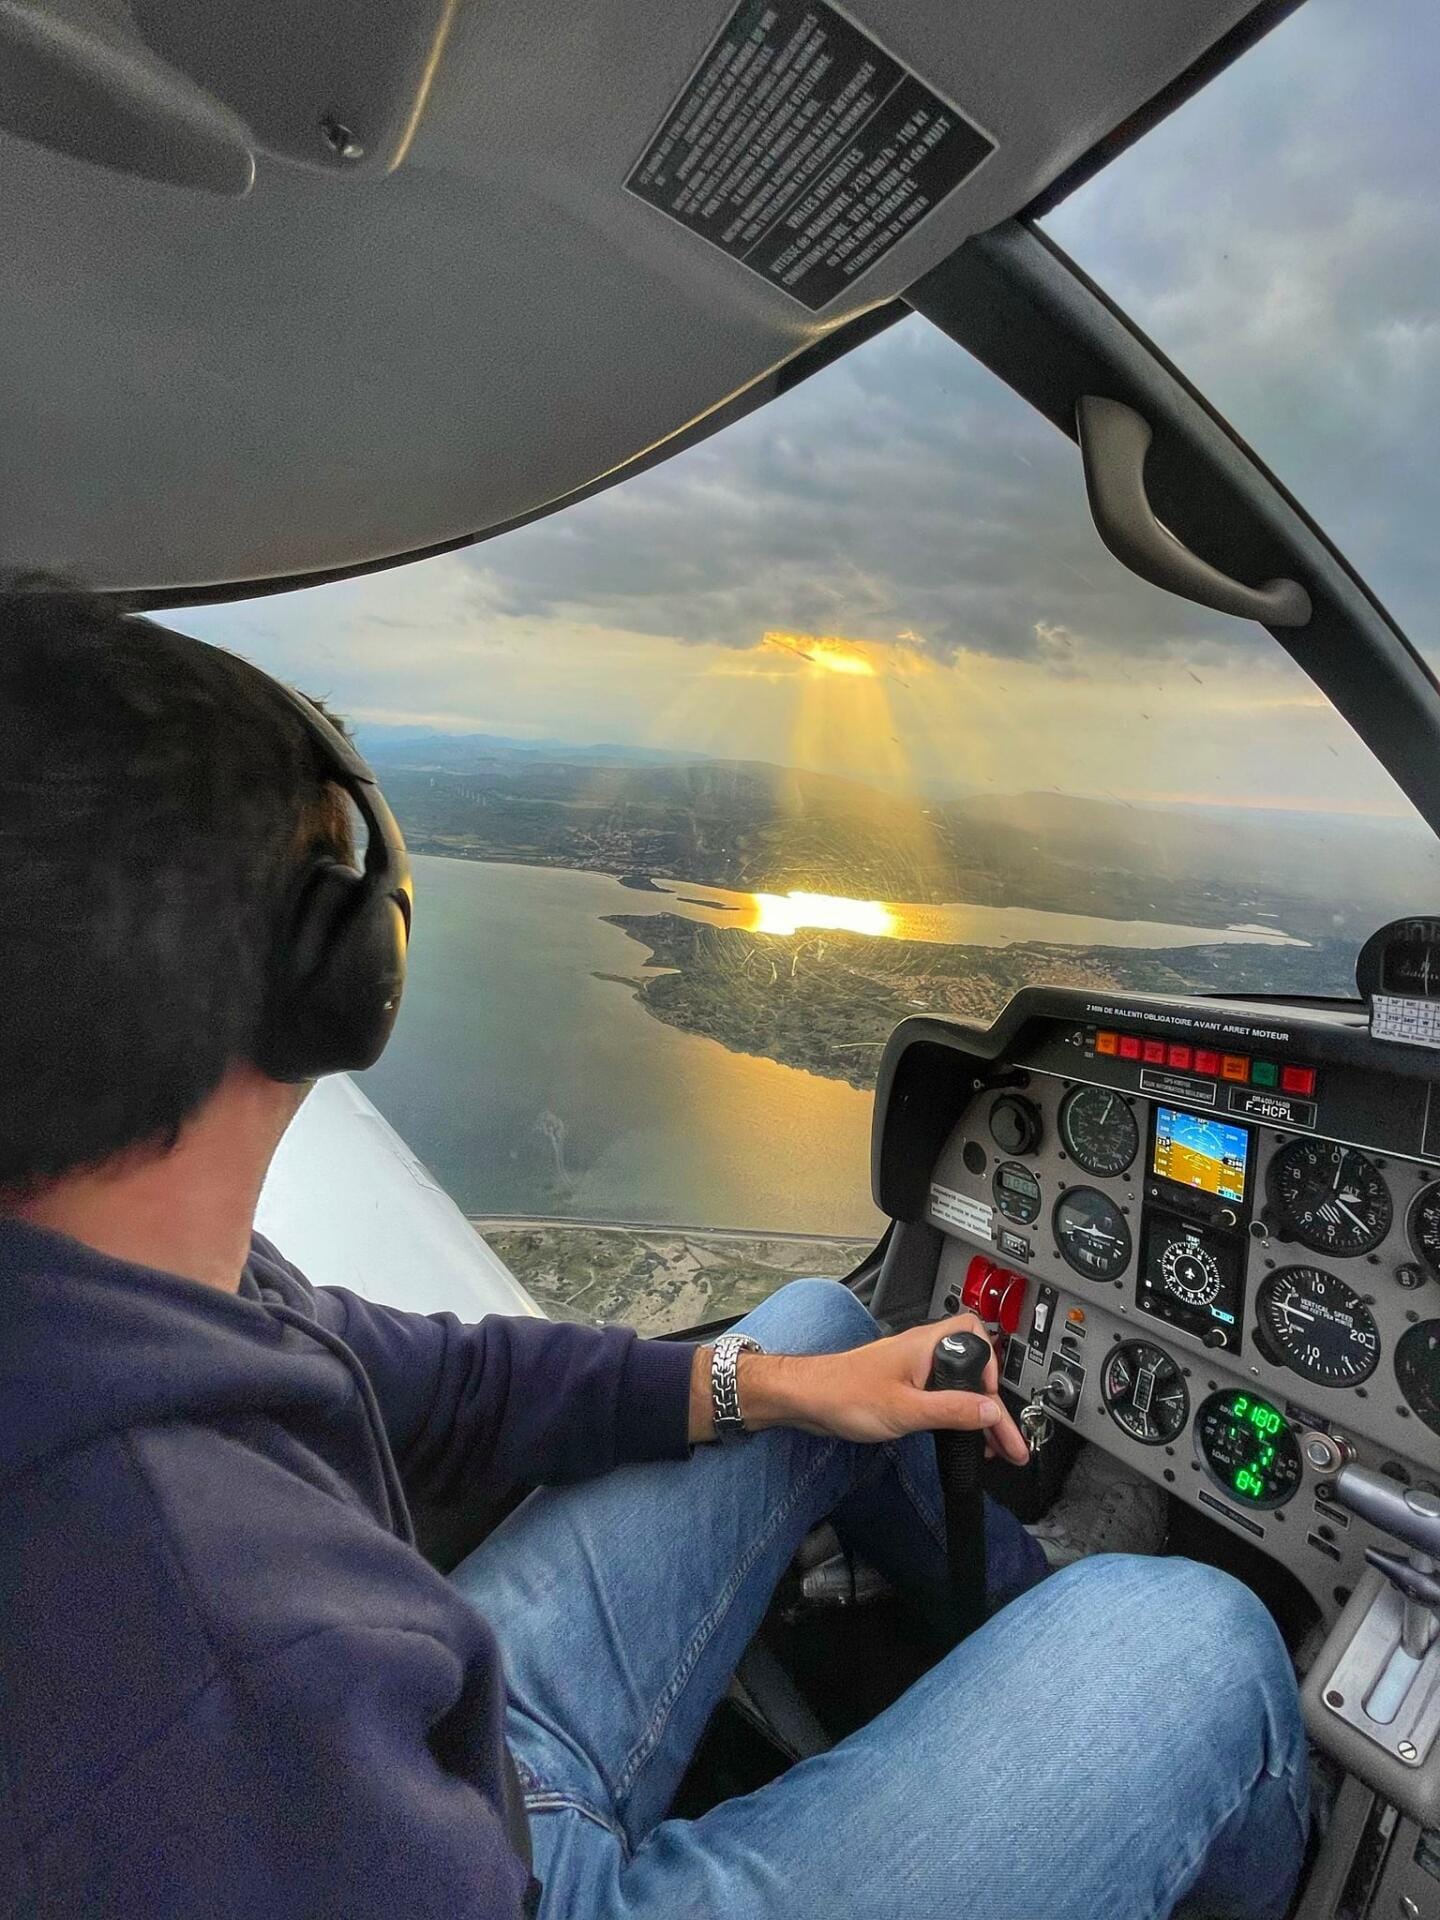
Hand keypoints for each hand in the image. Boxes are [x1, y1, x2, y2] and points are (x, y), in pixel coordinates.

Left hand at [701, 1312, 1028, 1465]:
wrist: (807, 1399)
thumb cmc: (844, 1394)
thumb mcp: (905, 1409)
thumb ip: (951, 1410)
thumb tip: (992, 1411)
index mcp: (927, 1345)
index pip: (978, 1340)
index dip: (992, 1370)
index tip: (994, 1406)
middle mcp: (922, 1351)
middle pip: (973, 1367)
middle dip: (993, 1404)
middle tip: (1007, 1440)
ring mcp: (913, 1368)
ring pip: (958, 1384)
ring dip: (976, 1412)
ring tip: (991, 1445)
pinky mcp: (903, 1385)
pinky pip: (940, 1395)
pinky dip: (956, 1415)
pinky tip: (960, 1435)